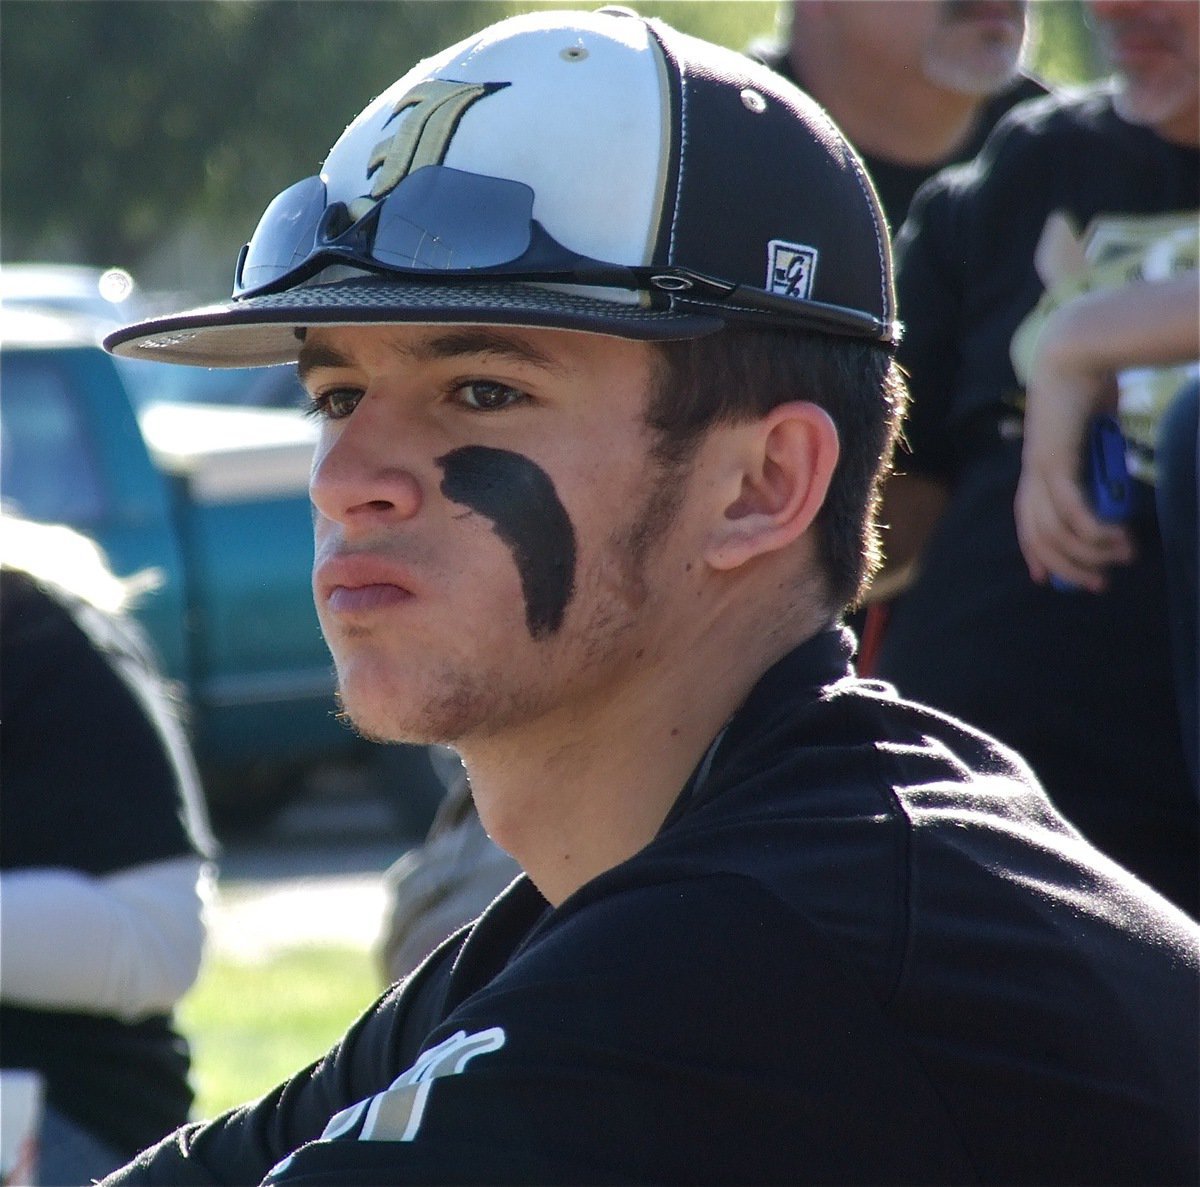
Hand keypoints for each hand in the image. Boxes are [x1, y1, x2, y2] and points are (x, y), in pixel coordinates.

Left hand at [1015, 311, 1134, 592]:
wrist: (1076, 352)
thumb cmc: (1090, 384)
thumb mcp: (1098, 430)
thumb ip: (1102, 456)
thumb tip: (1118, 473)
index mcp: (1038, 467)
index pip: (1027, 522)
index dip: (1035, 553)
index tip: (1048, 580)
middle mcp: (1032, 473)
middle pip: (1038, 537)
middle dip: (1065, 566)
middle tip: (1096, 583)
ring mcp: (1039, 468)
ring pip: (1054, 530)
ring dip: (1087, 551)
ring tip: (1119, 556)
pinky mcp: (1053, 461)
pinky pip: (1068, 509)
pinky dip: (1089, 529)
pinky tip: (1109, 538)